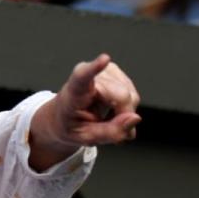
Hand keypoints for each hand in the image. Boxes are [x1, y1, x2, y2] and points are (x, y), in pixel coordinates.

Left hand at [29, 54, 141, 170]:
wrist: (62, 116)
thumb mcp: (85, 138)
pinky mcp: (114, 72)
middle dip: (123, 115)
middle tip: (109, 130)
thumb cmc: (70, 125)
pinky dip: (126, 108)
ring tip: (105, 119)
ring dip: (124, 114)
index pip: (83, 77)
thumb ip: (110, 132)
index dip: (95, 68)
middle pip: (122, 95)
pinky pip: (133, 95)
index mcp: (73, 91)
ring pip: (131, 96)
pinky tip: (111, 111)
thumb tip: (135, 118)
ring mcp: (104, 71)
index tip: (104, 59)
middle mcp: (90, 76)